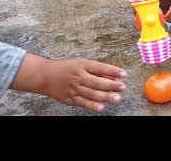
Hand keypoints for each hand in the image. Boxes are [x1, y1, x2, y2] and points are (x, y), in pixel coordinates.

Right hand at [11, 54, 127, 111]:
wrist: (45, 76)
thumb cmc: (66, 68)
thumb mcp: (81, 63)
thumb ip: (96, 70)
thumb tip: (112, 75)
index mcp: (82, 65)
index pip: (100, 67)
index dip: (113, 71)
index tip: (124, 74)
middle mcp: (78, 76)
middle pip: (97, 82)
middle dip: (111, 85)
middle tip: (122, 87)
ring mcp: (74, 88)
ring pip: (92, 93)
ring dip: (106, 96)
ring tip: (117, 98)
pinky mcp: (70, 98)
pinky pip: (83, 103)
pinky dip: (92, 106)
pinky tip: (102, 107)